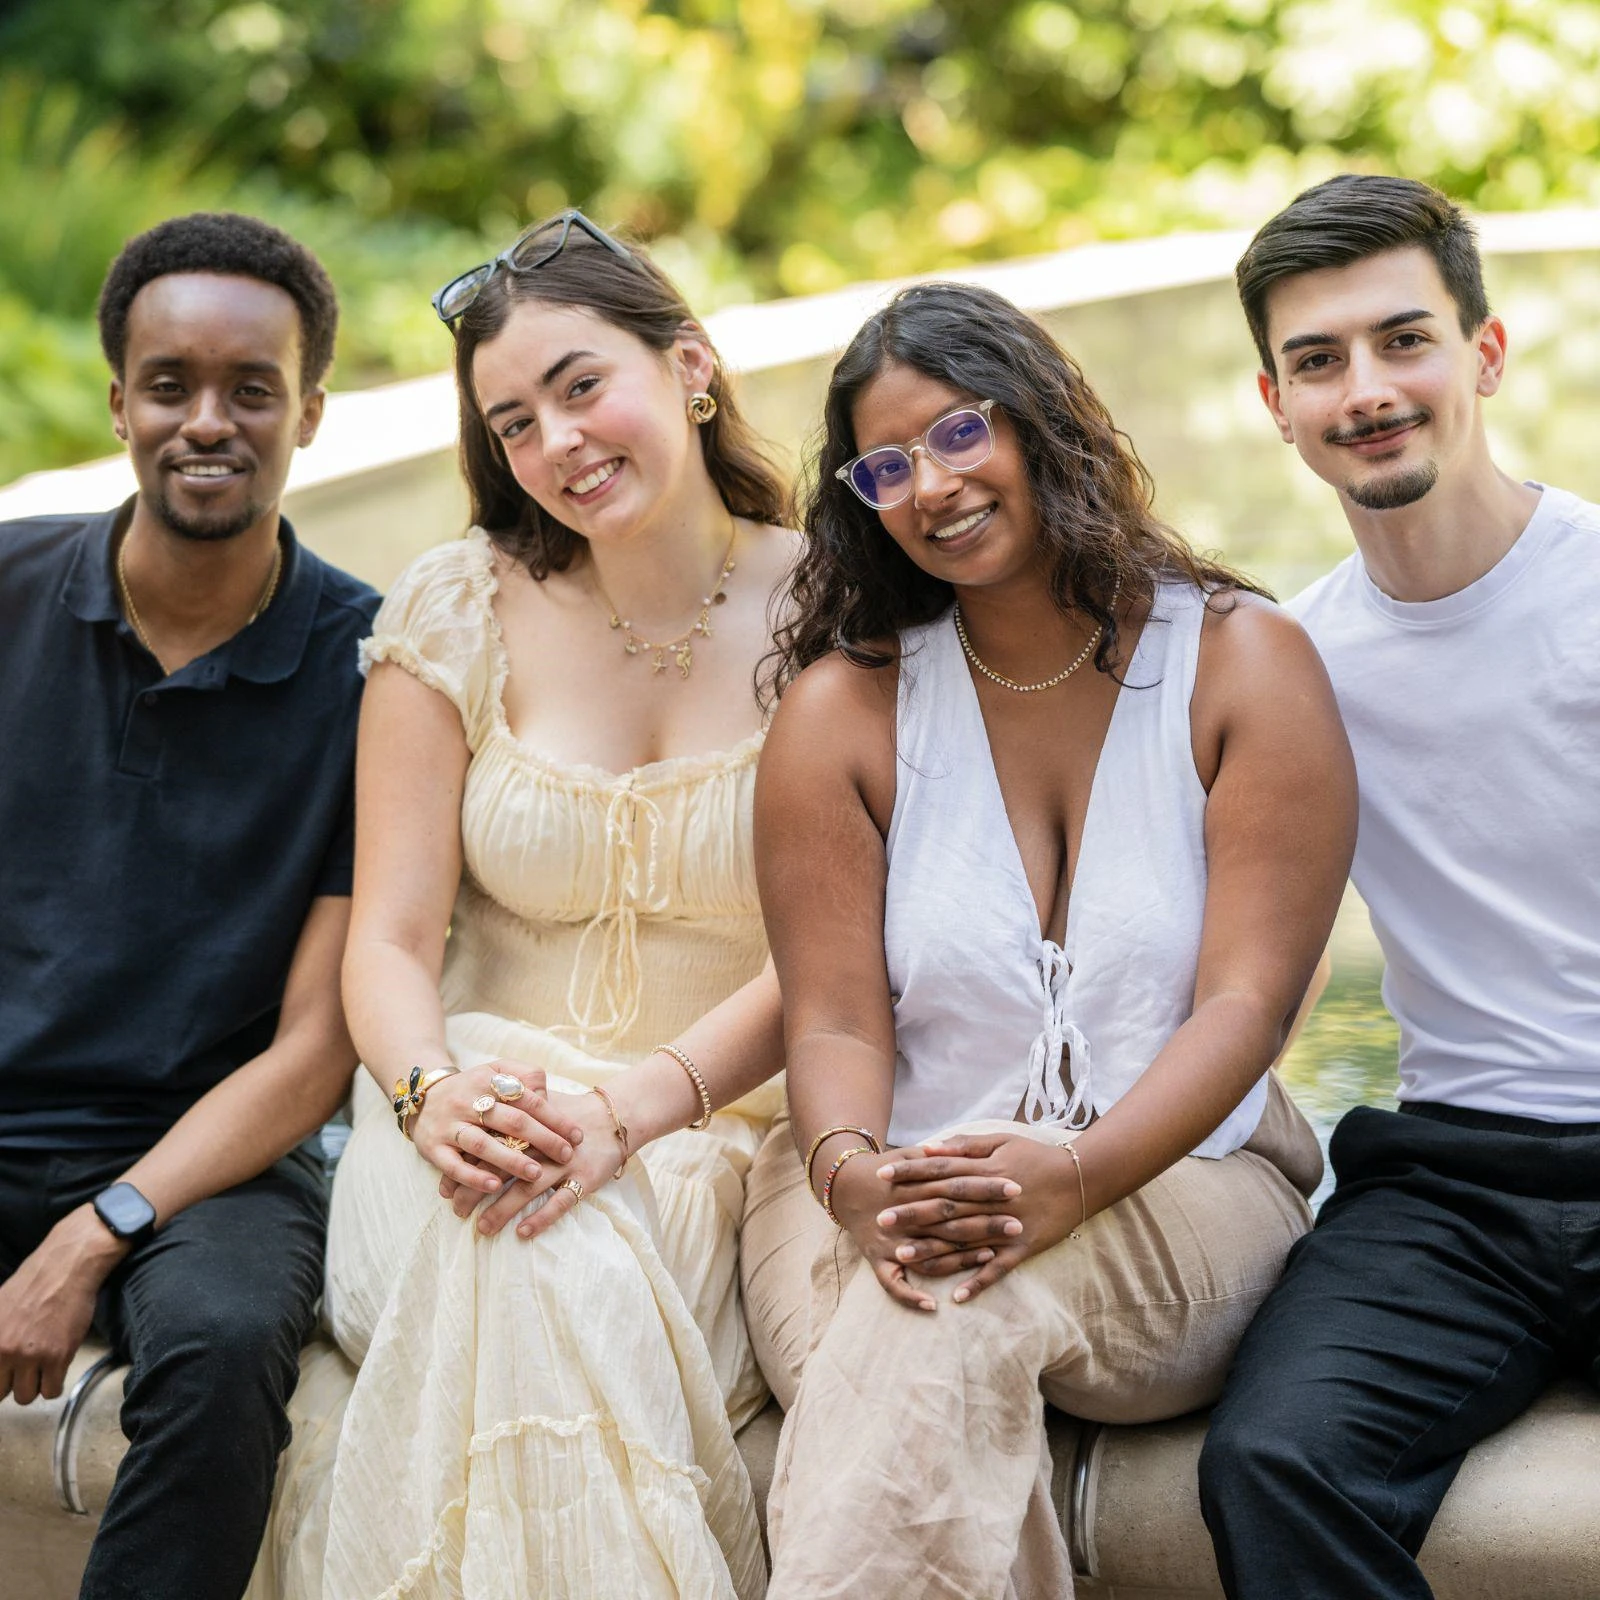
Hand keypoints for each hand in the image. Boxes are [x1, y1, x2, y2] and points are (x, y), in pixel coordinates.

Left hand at [0, 1206, 124, 1403]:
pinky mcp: (58, 1356)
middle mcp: (4, 1352)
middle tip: (22, 1370)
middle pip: (0, 1393)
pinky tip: (56, 1369)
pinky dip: (54, 1384)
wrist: (66, 1267)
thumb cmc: (32, 1283)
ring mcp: (31, 1356)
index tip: (6, 1375)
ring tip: (41, 1368)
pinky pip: (52, 1391)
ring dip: (34, 1385)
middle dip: (12, 1383)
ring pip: (26, 1397)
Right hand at [413, 1060, 583, 1197]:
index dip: (556, 1118)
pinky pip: (454, 1165)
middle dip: (543, 1140)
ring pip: (483, 1144)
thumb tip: (548, 1097)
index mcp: (489, 1081)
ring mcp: (450, 1126)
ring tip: (536, 1174)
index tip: (577, 1136)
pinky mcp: (433, 1148)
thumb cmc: (472, 1086)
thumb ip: (525, 1076)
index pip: (529, 1100)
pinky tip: (496, 1186)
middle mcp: (469, 1102)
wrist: (421, 1095)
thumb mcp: (497, 1070)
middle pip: (511, 1121)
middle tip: (566, 1156)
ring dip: (511, 1160)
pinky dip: (474, 1176)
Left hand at [444, 1090, 624, 1240]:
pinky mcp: (584, 1178)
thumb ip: (507, 1119)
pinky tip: (522, 1232)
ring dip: (502, 1210)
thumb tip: (469, 1137)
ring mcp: (563, 1162)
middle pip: (502, 1169)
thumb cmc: (568, 1116)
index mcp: (527, 1126)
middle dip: (476, 1191)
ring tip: (482, 1228)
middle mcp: (542, 1145)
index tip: (445, 1190)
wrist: (613, 1116)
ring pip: (528, 1188)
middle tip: (457, 1211)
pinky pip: (561, 1201)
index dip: (465, 1169)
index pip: (488, 1147)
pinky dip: (541, 1217)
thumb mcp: (538, 1108)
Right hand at [828, 1144, 1015, 1313]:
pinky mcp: (877, 1260)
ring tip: (992, 1254)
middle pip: (948, 1218)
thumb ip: (937, 1155)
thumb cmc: (885, 1171)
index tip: (1015, 1188)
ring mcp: (889, 1240)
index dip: (986, 1186)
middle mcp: (903, 1214)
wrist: (843, 1187)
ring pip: (928, 1252)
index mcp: (913, 1185)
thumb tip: (968, 1149)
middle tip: (1017, 1223)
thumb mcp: (908, 1155)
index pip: (956, 1185)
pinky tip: (932, 1306)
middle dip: (984, 1221)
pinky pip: (892, 1284)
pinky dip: (909, 1296)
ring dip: (959, 1257)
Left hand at [877, 1131, 1083, 1302]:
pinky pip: (999, 1268)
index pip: (940, 1170)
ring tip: (903, 1256)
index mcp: (985, 1171)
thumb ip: (965, 1146)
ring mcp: (1008, 1226)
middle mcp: (992, 1199)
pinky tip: (957, 1296)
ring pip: (965, 1240)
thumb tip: (929, 1148)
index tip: (882, 1176)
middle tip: (881, 1220)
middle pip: (946, 1207)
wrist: (1081, 1178)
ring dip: (934, 1250)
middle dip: (912, 1213)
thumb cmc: (1036, 1156)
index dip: (910, 1172)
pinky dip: (979, 1281)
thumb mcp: (1002, 1140)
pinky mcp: (1024, 1248)